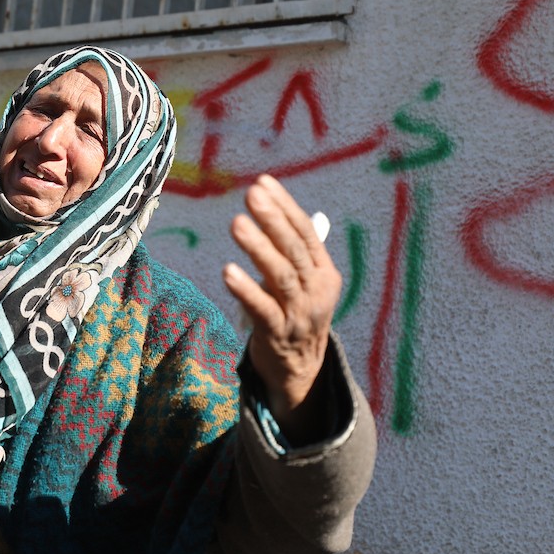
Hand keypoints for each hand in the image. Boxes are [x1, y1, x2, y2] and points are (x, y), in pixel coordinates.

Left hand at [223, 175, 340, 439]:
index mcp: (325, 273)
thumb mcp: (305, 282)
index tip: (263, 183)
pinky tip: (228, 271)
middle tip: (252, 195)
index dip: (284, 206)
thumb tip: (298, 207)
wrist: (301, 370)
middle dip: (273, 220)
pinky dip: (246, 289)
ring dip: (258, 248)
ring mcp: (300, 314)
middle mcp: (317, 291)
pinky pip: (262, 309)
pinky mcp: (278, 334)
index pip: (305, 233)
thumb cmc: (296, 314)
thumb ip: (299, 249)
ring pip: (280, 276)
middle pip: (294, 250)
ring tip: (237, 223)